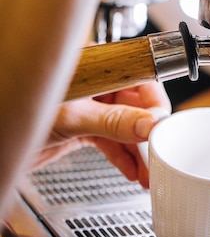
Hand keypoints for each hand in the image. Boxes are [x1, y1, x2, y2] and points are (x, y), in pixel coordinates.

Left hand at [32, 82, 170, 187]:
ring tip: (149, 171)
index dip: (154, 102)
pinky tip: (131, 170)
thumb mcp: (72, 116)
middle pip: (135, 106)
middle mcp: (97, 83)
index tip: (163, 126)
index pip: (138, 77)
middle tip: (160, 155)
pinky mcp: (83, 126)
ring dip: (137, 151)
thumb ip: (112, 121)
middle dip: (148, 134)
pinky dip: (121, 156)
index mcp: (97, 64)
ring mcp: (90, 105)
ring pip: (125, 126)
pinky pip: (111, 140)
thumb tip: (147, 124)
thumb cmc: (20, 105)